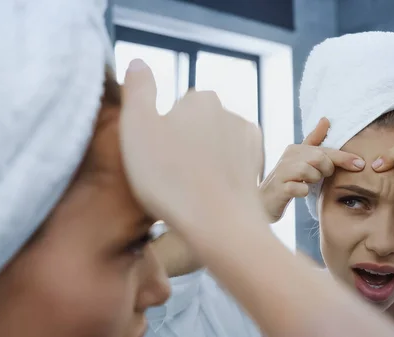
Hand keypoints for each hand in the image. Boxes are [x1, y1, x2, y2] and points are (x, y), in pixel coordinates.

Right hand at [120, 59, 265, 231]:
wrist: (220, 225)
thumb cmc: (172, 179)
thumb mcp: (138, 128)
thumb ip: (137, 90)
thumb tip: (138, 63)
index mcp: (199, 99)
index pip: (173, 110)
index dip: (160, 135)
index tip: (156, 160)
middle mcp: (229, 112)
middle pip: (195, 127)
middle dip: (184, 146)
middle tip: (170, 177)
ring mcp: (248, 140)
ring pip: (214, 146)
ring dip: (203, 160)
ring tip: (189, 189)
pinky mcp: (256, 166)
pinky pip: (231, 164)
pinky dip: (220, 174)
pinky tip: (209, 192)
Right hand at [260, 118, 364, 221]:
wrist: (264, 201)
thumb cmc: (288, 180)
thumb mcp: (301, 158)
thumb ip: (314, 140)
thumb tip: (326, 119)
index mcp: (296, 148)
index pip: (324, 150)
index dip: (344, 157)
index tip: (360, 164)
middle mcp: (287, 157)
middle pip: (319, 158)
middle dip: (325, 169)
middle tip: (319, 176)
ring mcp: (281, 172)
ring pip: (309, 171)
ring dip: (313, 180)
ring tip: (306, 183)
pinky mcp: (279, 188)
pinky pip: (299, 188)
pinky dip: (303, 191)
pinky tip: (299, 192)